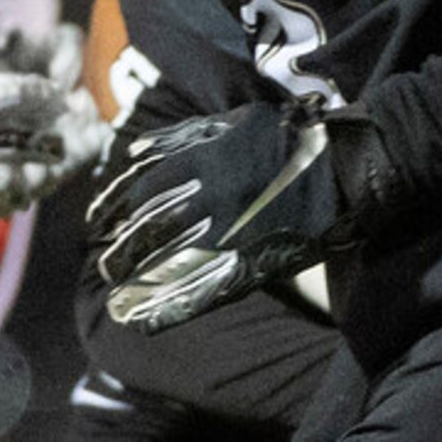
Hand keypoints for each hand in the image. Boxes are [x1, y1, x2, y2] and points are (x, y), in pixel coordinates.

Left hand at [88, 96, 341, 331]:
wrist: (344, 168)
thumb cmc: (288, 139)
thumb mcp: (236, 122)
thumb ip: (186, 135)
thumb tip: (136, 152)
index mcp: (206, 161)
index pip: (144, 189)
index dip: (114, 207)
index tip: (97, 222)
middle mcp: (212, 197)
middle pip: (150, 230)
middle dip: (123, 250)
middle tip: (108, 263)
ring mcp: (233, 232)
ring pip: (169, 263)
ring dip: (138, 282)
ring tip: (118, 295)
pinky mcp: (253, 262)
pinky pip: (203, 291)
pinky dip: (170, 308)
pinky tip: (144, 320)